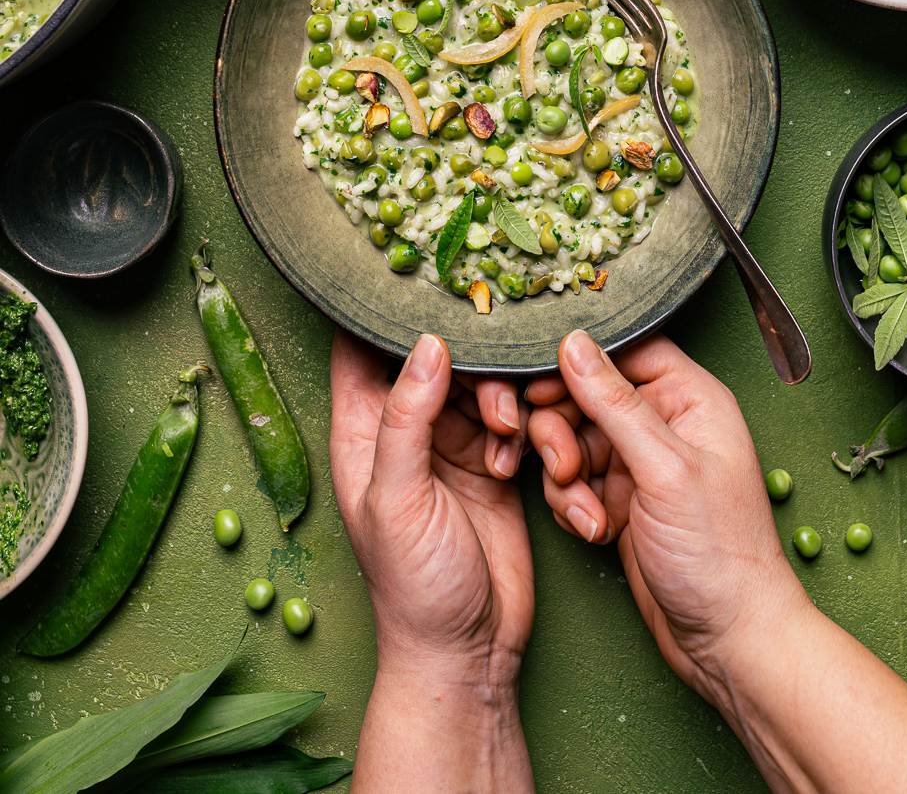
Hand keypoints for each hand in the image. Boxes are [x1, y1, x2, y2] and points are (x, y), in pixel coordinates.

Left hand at [329, 329, 533, 685]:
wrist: (468, 652)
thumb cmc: (414, 587)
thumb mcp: (398, 497)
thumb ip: (407, 417)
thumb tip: (427, 344)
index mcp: (363, 432)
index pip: (360, 350)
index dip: (382, 312)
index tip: (420, 279)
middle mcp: (405, 431)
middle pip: (435, 358)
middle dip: (468, 361)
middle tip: (489, 388)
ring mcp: (450, 447)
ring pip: (480, 384)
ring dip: (501, 401)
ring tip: (506, 436)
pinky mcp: (492, 465)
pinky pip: (512, 419)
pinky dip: (523, 431)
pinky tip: (520, 460)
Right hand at [527, 330, 805, 699]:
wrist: (728, 640)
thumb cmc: (720, 555)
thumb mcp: (664, 469)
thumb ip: (615, 403)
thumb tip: (575, 342)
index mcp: (690, 397)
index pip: (624, 348)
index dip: (579, 361)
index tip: (541, 382)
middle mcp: (665, 422)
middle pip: (587, 393)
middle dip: (561, 429)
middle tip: (561, 465)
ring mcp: (640, 463)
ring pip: (572, 438)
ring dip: (565, 475)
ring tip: (585, 512)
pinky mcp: (620, 499)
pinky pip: (573, 480)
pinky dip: (572, 503)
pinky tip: (593, 530)